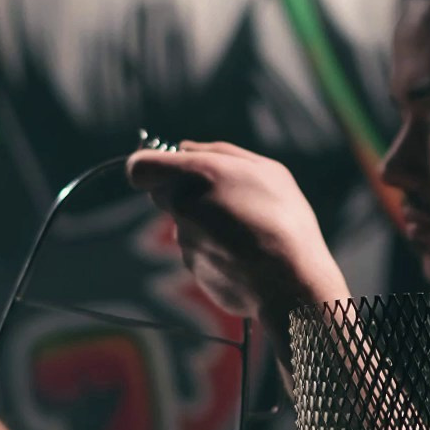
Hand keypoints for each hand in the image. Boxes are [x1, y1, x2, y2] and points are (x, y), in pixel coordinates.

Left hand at [126, 142, 349, 355]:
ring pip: (183, 223)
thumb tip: (183, 148)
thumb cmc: (282, 217)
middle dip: (183, 191)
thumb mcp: (264, 168)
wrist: (290, 281)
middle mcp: (181, 208)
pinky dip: (217, 249)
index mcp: (194, 175)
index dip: (149, 165)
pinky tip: (246, 252)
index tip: (169, 168)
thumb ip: (217, 152)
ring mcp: (185, 243)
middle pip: (162, 194)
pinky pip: (199, 251)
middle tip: (224, 196)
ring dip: (205, 222)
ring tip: (246, 228)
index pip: (139, 167)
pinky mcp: (193, 270)